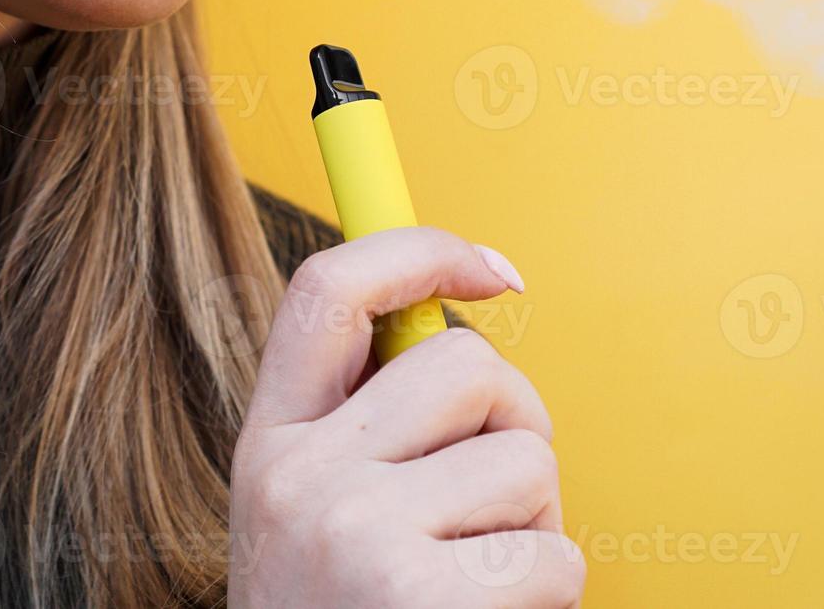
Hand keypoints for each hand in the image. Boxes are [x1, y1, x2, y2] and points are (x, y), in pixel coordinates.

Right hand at [228, 227, 583, 607]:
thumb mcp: (310, 517)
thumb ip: (365, 427)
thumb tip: (466, 321)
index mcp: (269, 444)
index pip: (327, 290)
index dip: (419, 250)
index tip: (494, 270)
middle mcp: (299, 477)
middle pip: (468, 365)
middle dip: (515, 422)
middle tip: (494, 496)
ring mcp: (356, 536)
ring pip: (527, 458)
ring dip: (533, 520)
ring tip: (476, 579)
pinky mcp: (423, 600)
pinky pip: (554, 551)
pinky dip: (549, 594)